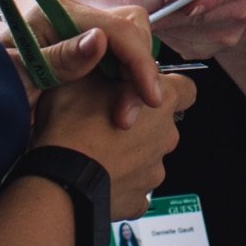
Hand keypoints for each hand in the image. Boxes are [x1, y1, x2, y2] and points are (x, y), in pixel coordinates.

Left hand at [12, 0, 165, 128]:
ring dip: (135, 82)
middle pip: (133, 31)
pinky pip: (121, 64)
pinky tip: (117, 110)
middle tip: (130, 113)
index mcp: (60, 13)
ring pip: (132, 48)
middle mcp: (76, 19)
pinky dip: (126, 87)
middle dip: (141, 71)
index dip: (139, 61)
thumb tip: (100, 40)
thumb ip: (60, 58)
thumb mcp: (20, 74)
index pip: (118, 27)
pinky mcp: (87, 56)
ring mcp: (83, 36)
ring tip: (123, 117)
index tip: (149, 97)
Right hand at [33, 67, 194, 220]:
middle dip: (142, 123)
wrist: (59, 182)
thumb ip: (101, 62)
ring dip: (130, 152)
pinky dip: (121, 181)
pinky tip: (98, 174)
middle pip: (162, 125)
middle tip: (107, 120)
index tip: (146, 90)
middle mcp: (166, 136)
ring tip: (97, 150)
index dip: (167, 88)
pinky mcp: (139, 200)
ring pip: (148, 157)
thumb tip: (101, 45)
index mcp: (161, 101)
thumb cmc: (70, 127)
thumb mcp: (80, 77)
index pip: (186, 89)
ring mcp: (154, 171)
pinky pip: (134, 186)